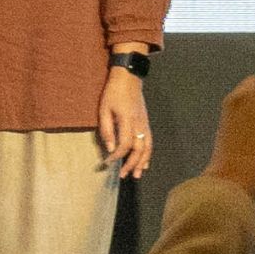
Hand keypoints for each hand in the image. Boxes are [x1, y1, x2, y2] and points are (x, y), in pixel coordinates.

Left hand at [98, 64, 153, 178]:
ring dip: (143, 162)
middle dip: (132, 164)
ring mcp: (145, 124)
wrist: (129, 78)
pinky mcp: (146, 122)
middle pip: (139, 150)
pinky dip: (148, 154)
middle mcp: (139, 124)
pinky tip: (145, 162)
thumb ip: (107, 130)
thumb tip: (110, 148)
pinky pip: (150, 141)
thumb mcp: (104, 109)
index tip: (107, 162)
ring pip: (147, 147)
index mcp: (127, 121)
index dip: (116, 156)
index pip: (124, 145)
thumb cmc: (114, 92)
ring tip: (137, 174)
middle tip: (123, 175)